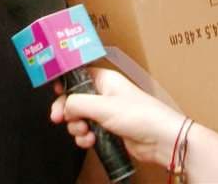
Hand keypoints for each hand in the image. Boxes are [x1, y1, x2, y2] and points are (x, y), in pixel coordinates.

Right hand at [50, 67, 183, 166]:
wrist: (161, 140)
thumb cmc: (141, 116)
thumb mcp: (103, 106)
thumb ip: (78, 103)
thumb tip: (64, 107)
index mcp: (104, 79)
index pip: (77, 75)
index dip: (65, 82)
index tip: (55, 92)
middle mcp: (103, 94)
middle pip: (74, 99)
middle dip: (66, 110)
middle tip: (58, 118)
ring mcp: (105, 113)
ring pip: (79, 117)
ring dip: (76, 127)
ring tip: (84, 132)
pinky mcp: (108, 130)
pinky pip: (87, 131)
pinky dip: (85, 138)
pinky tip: (90, 141)